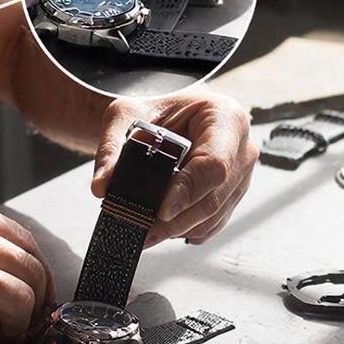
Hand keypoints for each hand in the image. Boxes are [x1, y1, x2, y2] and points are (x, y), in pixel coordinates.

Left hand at [91, 89, 256, 246]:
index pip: (214, 163)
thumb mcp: (127, 116)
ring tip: (145, 233)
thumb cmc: (155, 110)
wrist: (168, 116)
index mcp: (225, 117)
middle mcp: (241, 147)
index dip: (188, 190)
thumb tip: (102, 186)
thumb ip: (111, 148)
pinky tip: (162, 228)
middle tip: (143, 230)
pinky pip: (213, 223)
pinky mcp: (232, 195)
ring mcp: (241, 174)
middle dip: (178, 220)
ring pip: (215, 215)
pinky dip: (187, 230)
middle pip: (215, 195)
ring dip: (179, 230)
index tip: (162, 210)